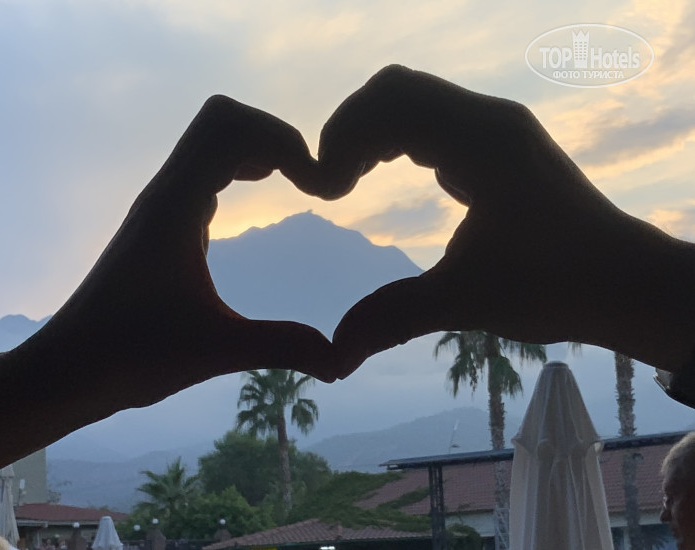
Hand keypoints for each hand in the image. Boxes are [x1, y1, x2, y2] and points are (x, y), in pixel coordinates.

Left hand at [0, 96, 334, 466]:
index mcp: (176, 206)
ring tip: (294, 182)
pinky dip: (239, 167)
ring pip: (211, 141)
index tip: (318, 188)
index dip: (284, 142)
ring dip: (256, 149)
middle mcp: (167, 193)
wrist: (70, 368)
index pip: (231, 126)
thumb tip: (344, 360)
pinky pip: (204, 168)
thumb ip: (282, 347)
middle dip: (275, 137)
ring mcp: (163, 204)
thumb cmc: (130, 355)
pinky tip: (256, 197)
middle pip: (223, 119)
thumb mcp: (215, 351)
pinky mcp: (164, 220)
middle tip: (309, 180)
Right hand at [315, 65, 694, 375]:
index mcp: (481, 142)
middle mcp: (490, 121)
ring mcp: (498, 129)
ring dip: (374, 133)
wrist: (626, 282)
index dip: (342, 140)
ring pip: (415, 100)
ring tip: (352, 181)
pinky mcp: (501, 144)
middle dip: (350, 131)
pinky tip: (390, 175)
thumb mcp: (465, 301)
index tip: (329, 193)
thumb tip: (334, 355)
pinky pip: (436, 119)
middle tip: (334, 185)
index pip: (387, 105)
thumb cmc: (556, 287)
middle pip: (394, 90)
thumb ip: (392, 318)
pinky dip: (400, 139)